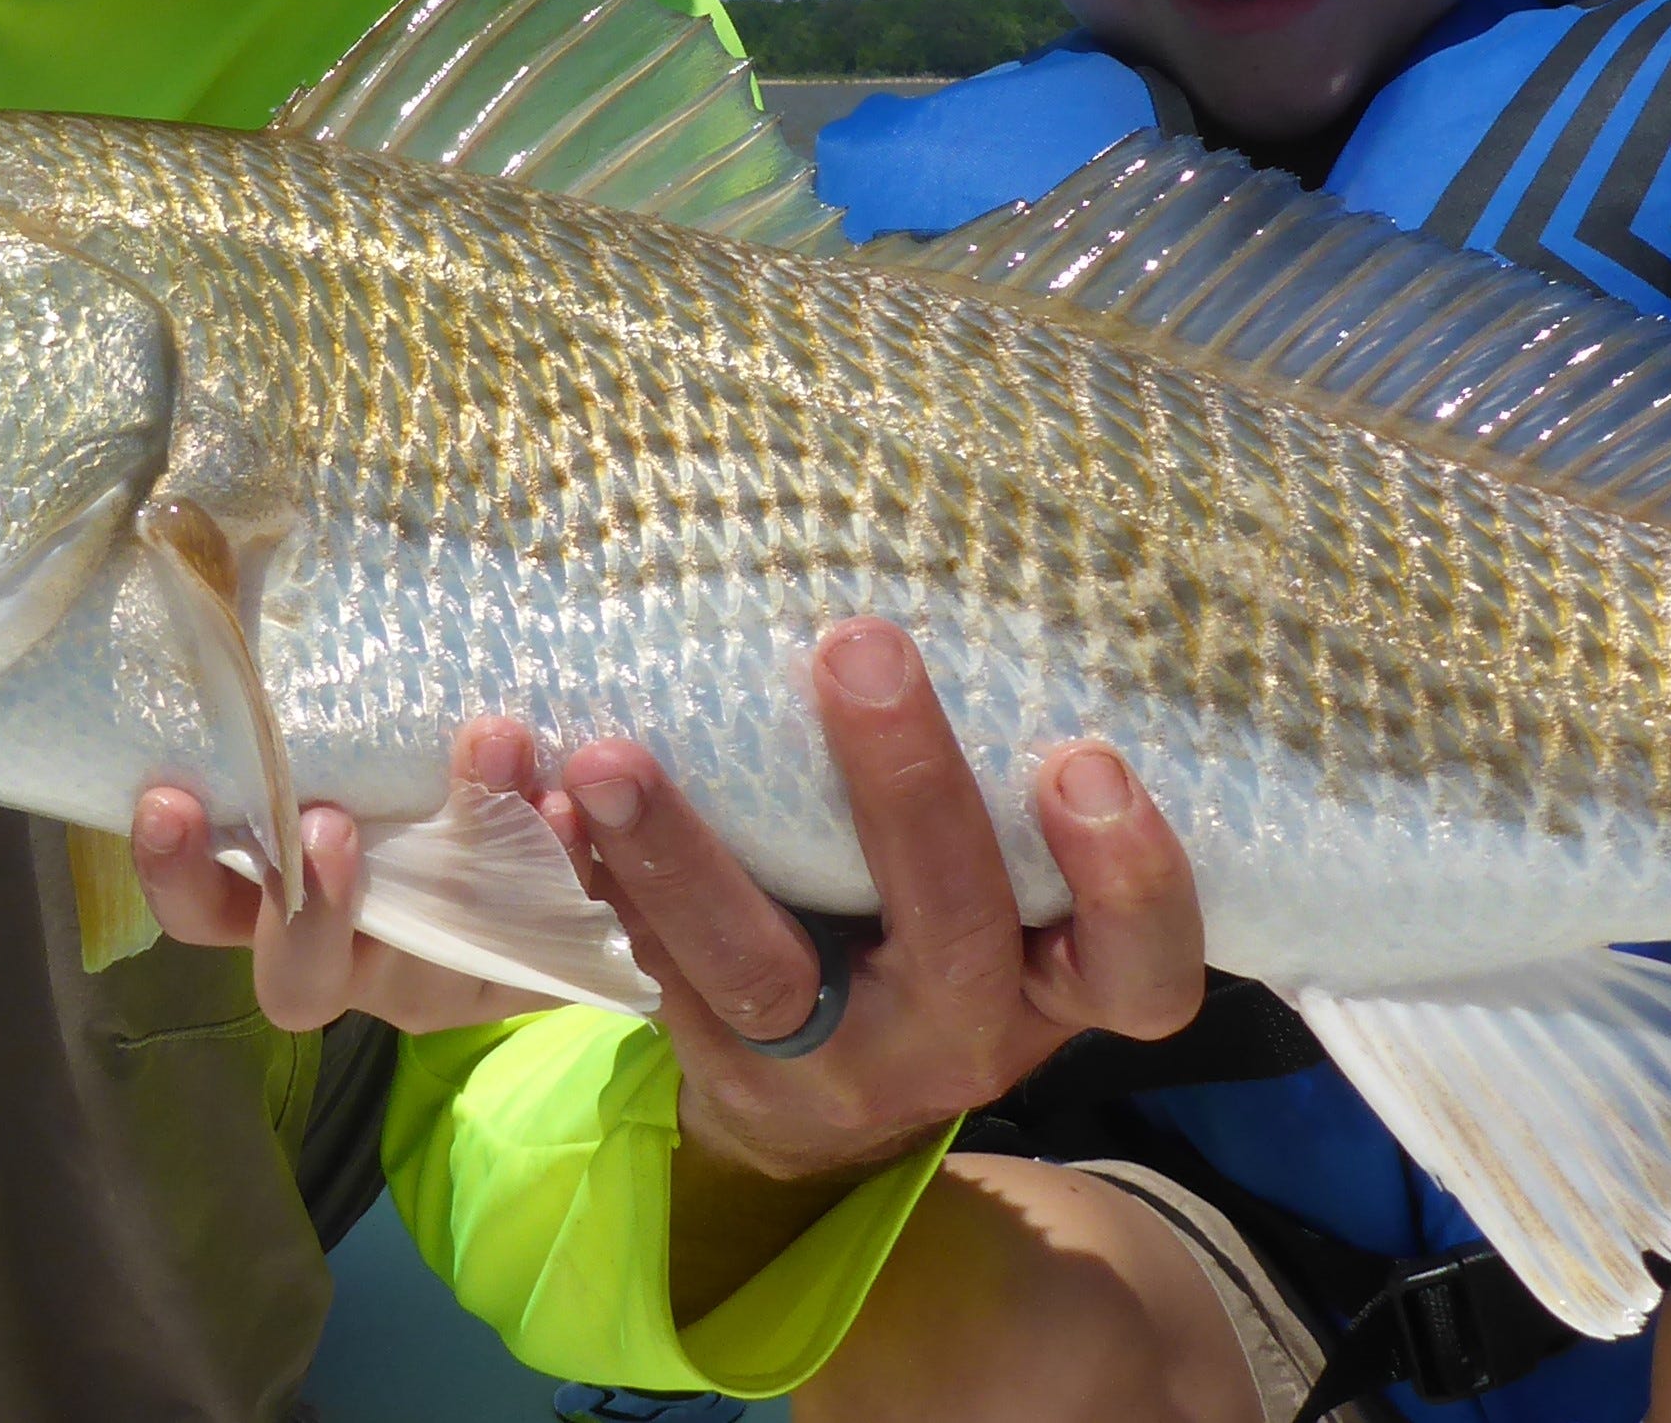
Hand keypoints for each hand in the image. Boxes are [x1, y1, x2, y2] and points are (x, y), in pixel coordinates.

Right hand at [131, 721, 574, 1035]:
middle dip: (304, 906)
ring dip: (457, 865)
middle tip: (326, 822)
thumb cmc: (406, 745)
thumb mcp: (350, 715)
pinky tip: (565, 796)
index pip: (201, 906)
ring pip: (428, 973)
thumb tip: (244, 584)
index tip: (169, 798)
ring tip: (486, 753)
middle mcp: (350, 954)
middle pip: (296, 979)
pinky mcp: (527, 970)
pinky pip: (535, 939)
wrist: (554, 806)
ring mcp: (439, 976)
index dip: (177, 870)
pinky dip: (555, 863)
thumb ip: (312, 686)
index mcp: (279, 896)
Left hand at [560, 620, 1204, 1193]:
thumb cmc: (946, 935)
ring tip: (608, 754)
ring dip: (679, 855)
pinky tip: (530, 783)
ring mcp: (824, 1064)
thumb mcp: (1020, 895)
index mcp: (1058, 987)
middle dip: (905, 793)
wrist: (826, 1106)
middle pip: (950, 935)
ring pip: (754, 972)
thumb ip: (1013, 791)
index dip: (1130, 880)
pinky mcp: (708, 1056)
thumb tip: (968, 564)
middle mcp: (956, 1036)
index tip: (1090, 762)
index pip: (1139, 966)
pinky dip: (581, 872)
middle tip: (859, 648)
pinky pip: (637, 967)